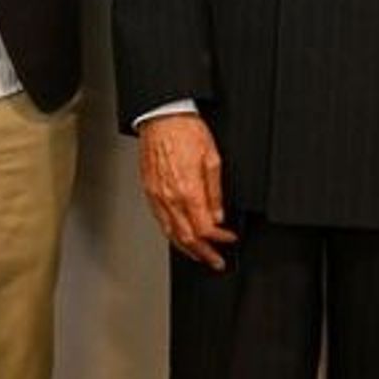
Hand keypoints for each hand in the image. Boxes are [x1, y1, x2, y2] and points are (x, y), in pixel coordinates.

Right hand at [138, 114, 235, 269]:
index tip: (229, 239)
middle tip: (216, 261)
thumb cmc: (185, 131)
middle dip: (204, 253)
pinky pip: (160, 221)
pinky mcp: (149, 192)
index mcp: (188, 191)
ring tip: (200, 256)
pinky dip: (172, 235)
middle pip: (187, 238)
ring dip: (187, 249)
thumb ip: (215, 192)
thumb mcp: (212, 158)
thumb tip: (218, 214)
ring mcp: (157, 197)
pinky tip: (180, 237)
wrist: (161, 117)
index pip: (205, 228)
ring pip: (171, 234)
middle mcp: (170, 198)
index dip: (219, 239)